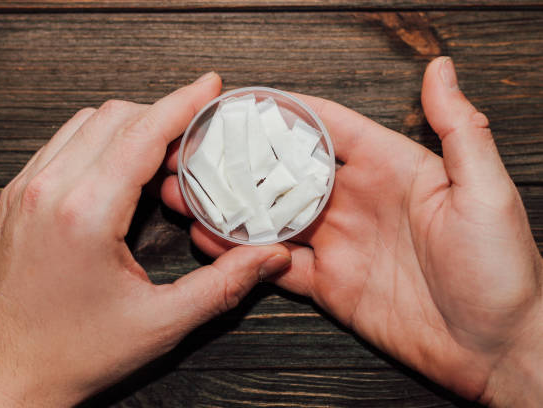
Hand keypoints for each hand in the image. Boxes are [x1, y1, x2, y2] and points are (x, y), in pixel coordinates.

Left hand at [0, 73, 290, 406]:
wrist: (3, 377)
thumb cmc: (71, 354)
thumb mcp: (159, 324)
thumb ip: (223, 285)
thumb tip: (269, 258)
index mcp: (85, 213)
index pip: (142, 132)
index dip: (183, 102)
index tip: (209, 85)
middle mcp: (48, 190)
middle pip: (115, 116)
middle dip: (162, 114)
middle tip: (195, 137)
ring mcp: (25, 191)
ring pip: (85, 124)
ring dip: (129, 126)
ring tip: (162, 153)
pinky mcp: (14, 200)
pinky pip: (61, 145)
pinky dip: (98, 142)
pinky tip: (120, 170)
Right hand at [162, 57, 542, 405]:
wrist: (497, 348)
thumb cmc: (503, 269)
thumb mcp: (485, 192)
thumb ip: (458, 129)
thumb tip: (441, 69)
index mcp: (390, 167)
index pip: (328, 127)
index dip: (287, 111)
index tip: (243, 102)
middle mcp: (356, 200)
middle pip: (287, 172)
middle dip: (242, 160)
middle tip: (199, 151)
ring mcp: (339, 243)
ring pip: (273, 217)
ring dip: (232, 206)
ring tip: (189, 194)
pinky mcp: (329, 284)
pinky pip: (277, 265)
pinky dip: (243, 255)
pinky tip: (214, 243)